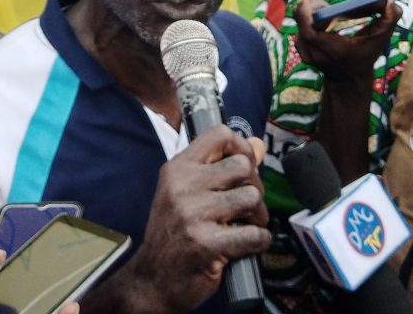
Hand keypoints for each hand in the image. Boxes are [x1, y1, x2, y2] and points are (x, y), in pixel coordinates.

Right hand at [109, 124, 269, 313]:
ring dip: (258, 217)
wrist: (153, 278)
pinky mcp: (206, 243)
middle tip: (246, 206)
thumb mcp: (188, 192)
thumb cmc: (173, 233)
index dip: (242, 147)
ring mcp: (193, 214)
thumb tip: (257, 145)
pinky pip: (254, 234)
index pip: (219, 135)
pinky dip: (259, 241)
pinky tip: (246, 245)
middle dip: (255, 188)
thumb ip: (221, 167)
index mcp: (178, 168)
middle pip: (243, 167)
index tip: (245, 166)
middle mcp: (183, 186)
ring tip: (245, 226)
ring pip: (252, 198)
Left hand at [293, 0, 399, 86]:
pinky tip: (325, 23)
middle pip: (301, 21)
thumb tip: (390, 2)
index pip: (307, 29)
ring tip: (330, 15)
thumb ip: (389, 20)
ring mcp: (305, 52)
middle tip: (326, 3)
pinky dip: (310, 21)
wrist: (349, 81)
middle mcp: (313, 52)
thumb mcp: (380, 40)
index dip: (303, 10)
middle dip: (312, 7)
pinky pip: (301, 28)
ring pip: (301, 23)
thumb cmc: (365, 58)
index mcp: (331, 49)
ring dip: (312, 14)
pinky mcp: (301, 50)